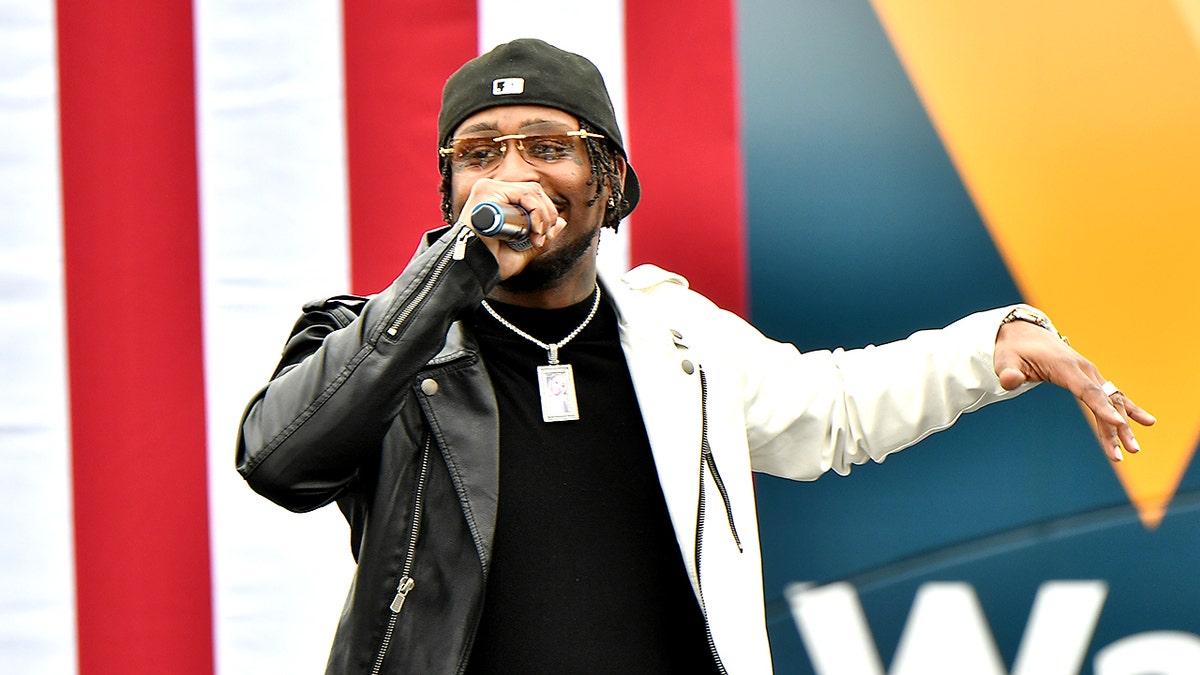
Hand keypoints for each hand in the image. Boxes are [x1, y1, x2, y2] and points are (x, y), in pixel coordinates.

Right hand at [459, 178, 566, 279]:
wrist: (471, 271)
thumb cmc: (490, 263)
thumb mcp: (522, 250)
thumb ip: (541, 236)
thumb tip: (562, 221)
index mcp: (499, 199)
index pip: (532, 194)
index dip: (545, 214)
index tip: (541, 238)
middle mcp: (492, 190)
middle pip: (535, 189)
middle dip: (547, 215)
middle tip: (540, 239)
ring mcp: (488, 188)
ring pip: (532, 191)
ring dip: (542, 216)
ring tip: (535, 238)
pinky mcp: (485, 191)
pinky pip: (523, 194)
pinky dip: (535, 212)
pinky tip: (532, 231)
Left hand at [993, 319, 1155, 461]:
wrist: (1024, 333)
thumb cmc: (1014, 349)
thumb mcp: (1005, 359)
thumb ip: (1008, 371)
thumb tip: (1010, 380)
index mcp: (1064, 366)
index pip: (1086, 390)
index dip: (1102, 407)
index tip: (1117, 423)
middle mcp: (1083, 369)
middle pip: (1104, 400)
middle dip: (1116, 427)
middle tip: (1127, 452)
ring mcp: (1090, 373)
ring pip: (1112, 400)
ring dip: (1123, 425)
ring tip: (1133, 450)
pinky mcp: (1091, 377)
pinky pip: (1112, 395)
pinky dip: (1129, 408)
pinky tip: (1146, 422)